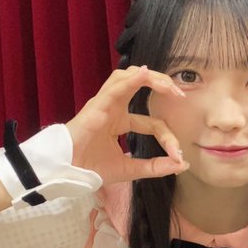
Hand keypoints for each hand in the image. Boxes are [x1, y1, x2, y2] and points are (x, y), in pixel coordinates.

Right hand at [65, 65, 188, 185]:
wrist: (66, 173)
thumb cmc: (91, 168)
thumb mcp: (131, 169)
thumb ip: (155, 166)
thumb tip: (182, 164)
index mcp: (122, 121)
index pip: (153, 123)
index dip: (168, 137)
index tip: (178, 154)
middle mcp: (114, 108)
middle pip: (140, 84)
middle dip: (162, 85)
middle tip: (181, 94)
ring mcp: (104, 104)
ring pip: (127, 77)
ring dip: (150, 78)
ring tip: (168, 85)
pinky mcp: (96, 107)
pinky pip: (115, 88)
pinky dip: (131, 80)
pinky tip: (146, 74)